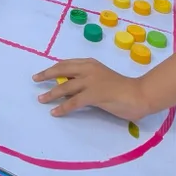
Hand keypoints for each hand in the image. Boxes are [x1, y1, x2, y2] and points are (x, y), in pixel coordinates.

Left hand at [33, 59, 151, 121]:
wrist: (139, 94)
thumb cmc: (123, 88)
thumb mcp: (101, 79)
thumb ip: (87, 81)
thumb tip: (69, 88)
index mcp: (91, 64)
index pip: (67, 63)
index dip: (54, 67)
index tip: (43, 72)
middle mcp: (89, 69)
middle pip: (62, 70)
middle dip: (46, 75)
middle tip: (35, 79)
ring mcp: (91, 81)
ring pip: (65, 86)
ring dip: (51, 94)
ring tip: (41, 99)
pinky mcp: (94, 95)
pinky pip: (73, 102)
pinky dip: (63, 107)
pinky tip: (55, 112)